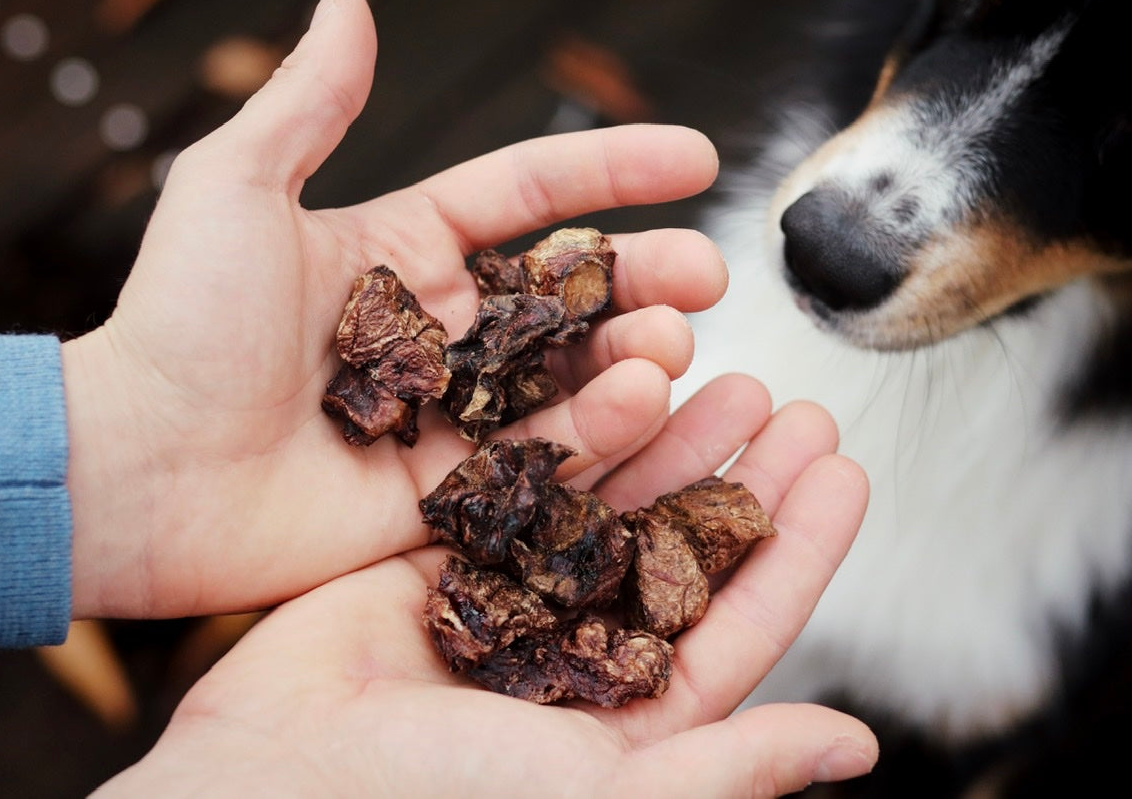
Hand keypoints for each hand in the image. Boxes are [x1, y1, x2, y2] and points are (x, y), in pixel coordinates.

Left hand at [60, 0, 726, 618]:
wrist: (136, 471)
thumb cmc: (177, 324)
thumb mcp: (236, 188)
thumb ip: (308, 102)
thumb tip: (349, 3)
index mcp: (404, 248)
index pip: (530, 196)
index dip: (615, 172)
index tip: (695, 157)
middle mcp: (441, 329)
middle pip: (572, 293)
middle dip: (648, 276)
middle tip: (707, 273)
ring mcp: (452, 412)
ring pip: (573, 377)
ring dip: (638, 355)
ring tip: (675, 339)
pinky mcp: (453, 489)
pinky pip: (544, 457)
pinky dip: (600, 432)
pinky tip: (641, 399)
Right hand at [94, 376, 875, 796]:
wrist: (272, 771)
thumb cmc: (438, 796)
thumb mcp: (604, 787)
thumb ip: (731, 763)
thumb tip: (859, 749)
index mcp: (629, 713)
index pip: (740, 619)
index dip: (797, 546)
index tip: (844, 471)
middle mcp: (580, 647)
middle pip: (687, 545)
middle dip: (746, 474)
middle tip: (798, 406)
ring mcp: (517, 594)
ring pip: (617, 499)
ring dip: (674, 438)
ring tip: (726, 374)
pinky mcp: (453, 550)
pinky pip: (532, 476)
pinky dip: (579, 431)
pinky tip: (622, 382)